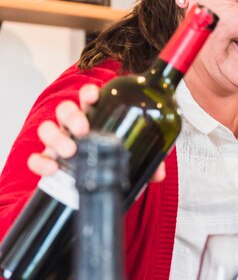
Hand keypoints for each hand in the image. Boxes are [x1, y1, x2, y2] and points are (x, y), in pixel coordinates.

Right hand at [27, 83, 165, 181]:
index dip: (88, 93)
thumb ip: (149, 161)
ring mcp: (60, 143)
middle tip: (83, 130)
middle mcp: (75, 127)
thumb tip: (159, 173)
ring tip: (70, 151)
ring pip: (47, 129)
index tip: (94, 96)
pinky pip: (36, 158)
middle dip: (71, 116)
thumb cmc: (117, 162)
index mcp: (96, 118)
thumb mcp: (136, 159)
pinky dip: (40, 162)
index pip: (89, 98)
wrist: (103, 186)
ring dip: (55, 137)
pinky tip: (52, 169)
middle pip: (65, 110)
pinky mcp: (49, 161)